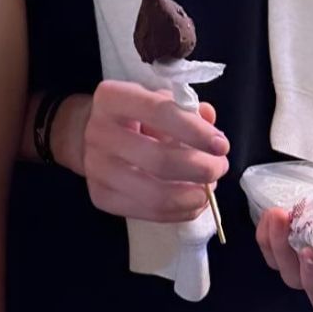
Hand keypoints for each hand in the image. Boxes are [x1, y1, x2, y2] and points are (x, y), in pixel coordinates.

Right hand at [56, 80, 228, 222]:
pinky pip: (148, 213)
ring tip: (209, 189)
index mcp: (113, 98)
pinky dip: (180, 212)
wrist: (90, 135)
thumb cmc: (133, 115)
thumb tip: (210, 118)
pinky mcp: (100, 197)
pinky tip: (194, 202)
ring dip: (193, 195)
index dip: (195, 131)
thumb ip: (186, 109)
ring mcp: (97, 168)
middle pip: (160, 161)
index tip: (222, 145)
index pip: (159, 112)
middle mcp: (99, 132)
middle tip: (219, 168)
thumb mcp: (157, 101)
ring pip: (155, 194)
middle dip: (201, 169)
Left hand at [256, 208, 312, 311]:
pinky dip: (266, 232)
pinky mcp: (285, 249)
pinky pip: (268, 248)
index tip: (312, 253)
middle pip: (296, 279)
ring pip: (279, 264)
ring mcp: (300, 266)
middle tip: (288, 222)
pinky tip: (271, 215)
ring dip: (274, 239)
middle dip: (286, 250)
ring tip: (278, 214)